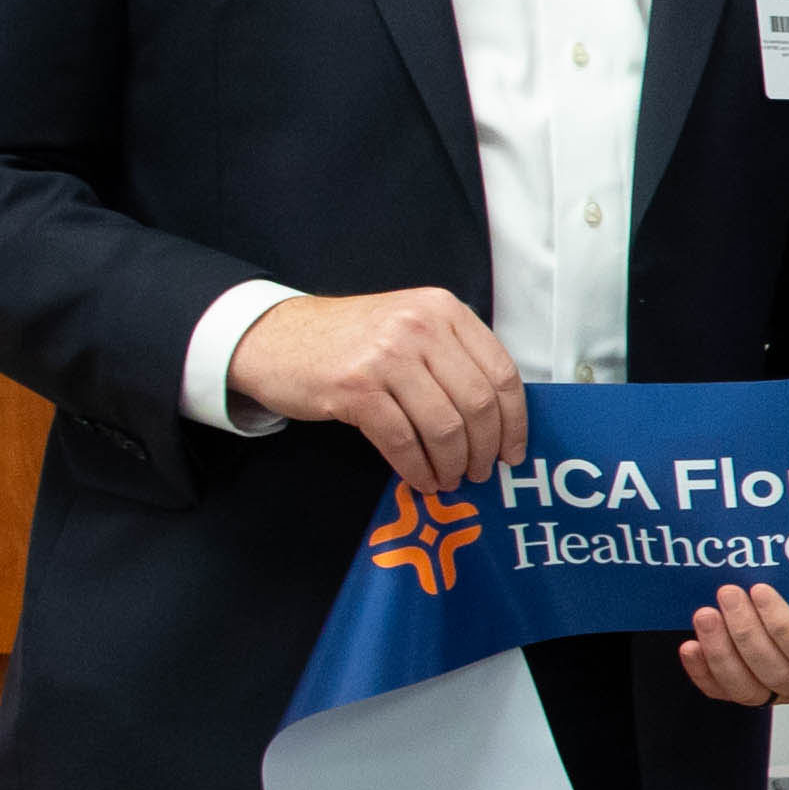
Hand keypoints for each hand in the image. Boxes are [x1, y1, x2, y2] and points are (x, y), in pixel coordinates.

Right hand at [233, 284, 525, 488]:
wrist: (274, 337)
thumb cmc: (351, 340)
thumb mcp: (410, 326)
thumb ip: (453, 355)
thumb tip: (499, 418)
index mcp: (444, 309)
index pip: (501, 372)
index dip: (514, 421)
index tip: (512, 451)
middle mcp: (420, 327)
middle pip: (477, 403)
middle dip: (485, 448)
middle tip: (480, 472)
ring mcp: (386, 356)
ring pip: (443, 426)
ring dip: (452, 463)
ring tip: (450, 478)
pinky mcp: (354, 388)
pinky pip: (402, 441)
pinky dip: (417, 469)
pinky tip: (421, 480)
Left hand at [676, 584, 788, 707]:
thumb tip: (780, 556)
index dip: (782, 625)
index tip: (760, 590)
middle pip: (776, 671)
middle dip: (745, 631)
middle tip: (727, 594)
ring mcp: (786, 694)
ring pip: (748, 688)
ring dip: (720, 650)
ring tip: (705, 616)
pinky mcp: (757, 693)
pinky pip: (725, 691)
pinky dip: (703, 671)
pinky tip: (690, 647)